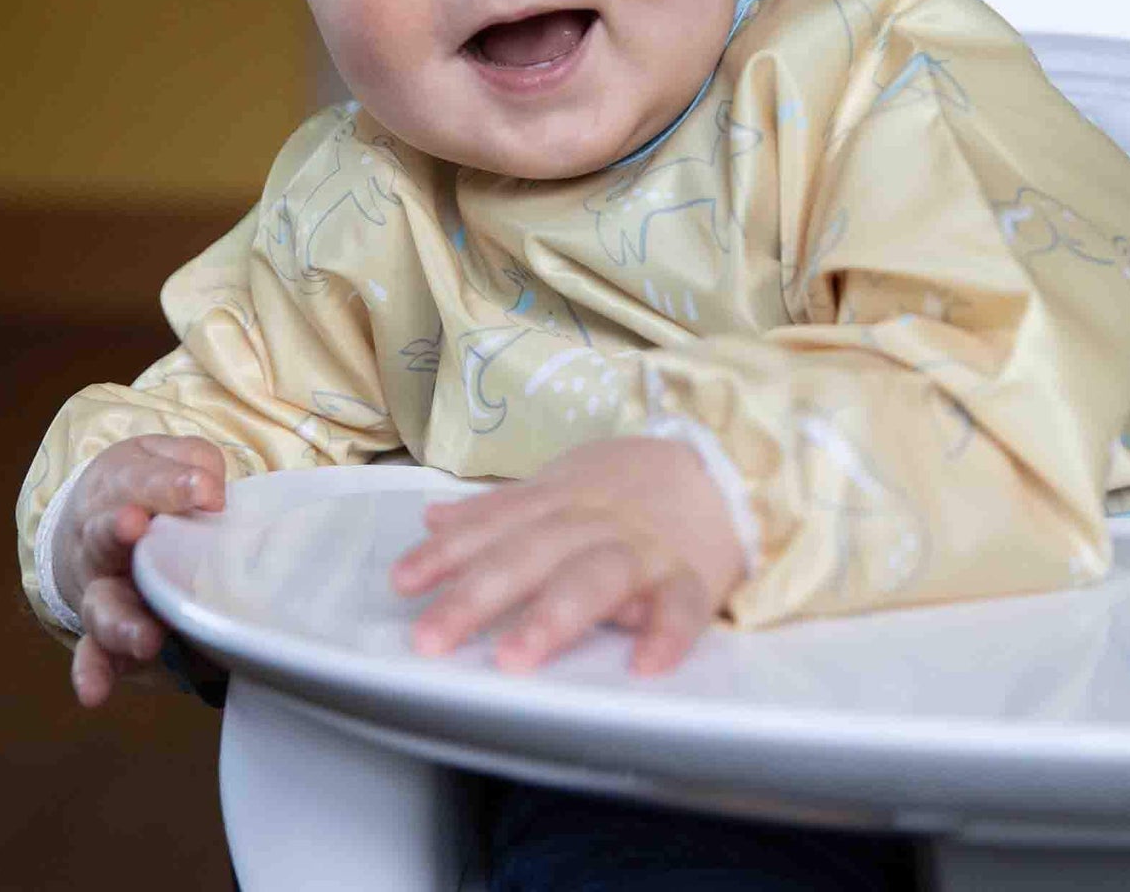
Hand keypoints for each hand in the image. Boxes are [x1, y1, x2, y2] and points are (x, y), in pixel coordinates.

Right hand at [55, 435, 225, 707]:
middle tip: (135, 526)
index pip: (143, 482)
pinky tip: (95, 692)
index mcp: (119, 490)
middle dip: (117, 534)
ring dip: (122, 621)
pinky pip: (94, 656)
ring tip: (147, 637)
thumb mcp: (173, 458)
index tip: (206, 490)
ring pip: (102, 607)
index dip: (171, 485)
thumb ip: (192, 464)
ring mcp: (103, 590)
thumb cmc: (155, 484)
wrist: (110, 516)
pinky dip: (93, 673)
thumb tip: (211, 493)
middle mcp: (102, 543)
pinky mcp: (108, 633)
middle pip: (104, 540)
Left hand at [390, 436, 745, 674]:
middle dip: (478, 595)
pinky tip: (645, 665)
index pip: (494, 526)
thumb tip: (433, 517)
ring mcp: (644, 548)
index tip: (402, 584)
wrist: (727, 463)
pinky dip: (667, 632)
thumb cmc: (632, 485)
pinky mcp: (693, 576)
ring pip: (597, 575)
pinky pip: (683, 605)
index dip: (447, 554)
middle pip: (532, 553)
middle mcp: (595, 521)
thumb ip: (500, 506)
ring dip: (555, 614)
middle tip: (431, 638)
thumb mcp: (563, 482)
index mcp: (560, 499)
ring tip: (513, 659)